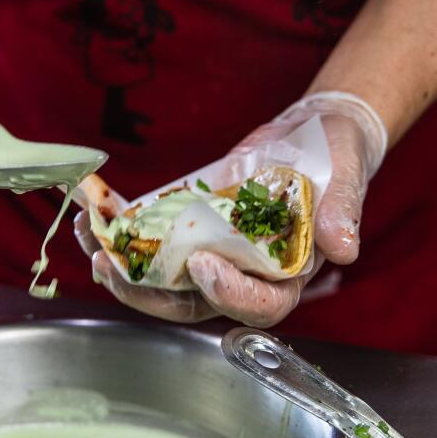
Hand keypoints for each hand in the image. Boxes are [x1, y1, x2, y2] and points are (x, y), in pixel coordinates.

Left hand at [75, 92, 387, 326]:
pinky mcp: (191, 228)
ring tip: (91, 237)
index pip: (259, 304)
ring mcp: (213, 252)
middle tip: (111, 266)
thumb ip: (341, 211)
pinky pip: (153, 242)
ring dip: (121, 265)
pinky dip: (121, 231)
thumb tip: (344, 247)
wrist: (316, 133)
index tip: (203, 265)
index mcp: (288, 274)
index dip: (229, 294)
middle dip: (147, 292)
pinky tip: (96, 213)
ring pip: (162, 278)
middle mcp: (245, 273)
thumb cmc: (337, 159)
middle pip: (193, 303)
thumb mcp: (346, 177)